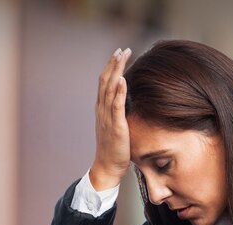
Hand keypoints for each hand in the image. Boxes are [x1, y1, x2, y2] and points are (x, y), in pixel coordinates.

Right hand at [90, 47, 132, 190]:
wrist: (107, 167)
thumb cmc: (115, 150)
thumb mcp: (116, 127)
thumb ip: (120, 113)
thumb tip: (129, 102)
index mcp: (102, 109)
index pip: (105, 82)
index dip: (111, 67)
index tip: (120, 53)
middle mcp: (102, 110)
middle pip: (106, 81)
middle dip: (114, 63)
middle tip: (122, 49)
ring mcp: (107, 118)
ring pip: (110, 89)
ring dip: (116, 71)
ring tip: (122, 56)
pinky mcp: (115, 127)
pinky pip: (116, 107)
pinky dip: (119, 92)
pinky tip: (123, 80)